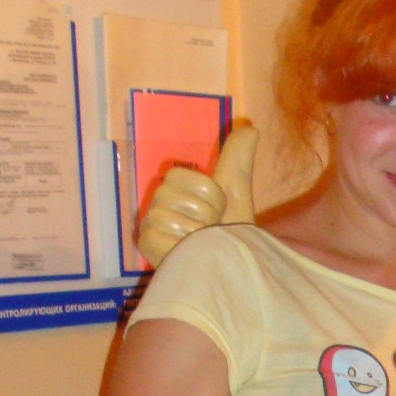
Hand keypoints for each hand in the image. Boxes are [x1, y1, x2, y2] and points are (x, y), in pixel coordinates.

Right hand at [137, 124, 258, 267]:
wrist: (231, 268)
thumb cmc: (229, 234)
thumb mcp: (235, 194)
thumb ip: (237, 162)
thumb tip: (250, 127)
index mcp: (174, 188)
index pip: (181, 177)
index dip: (209, 195)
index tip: (216, 210)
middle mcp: (156, 204)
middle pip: (176, 195)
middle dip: (204, 214)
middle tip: (208, 230)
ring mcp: (148, 226)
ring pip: (170, 217)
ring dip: (196, 234)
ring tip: (200, 244)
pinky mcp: (145, 246)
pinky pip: (163, 237)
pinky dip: (184, 249)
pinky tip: (188, 256)